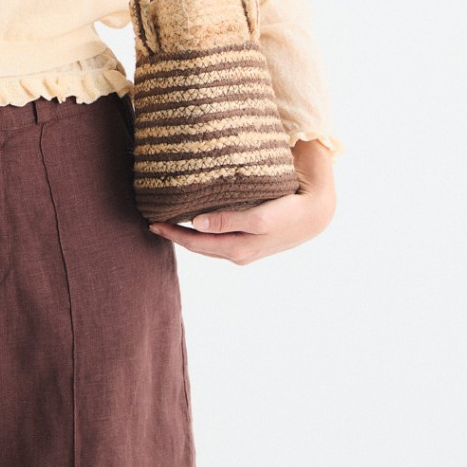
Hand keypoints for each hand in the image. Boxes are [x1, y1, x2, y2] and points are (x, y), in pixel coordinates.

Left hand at [147, 139, 336, 264]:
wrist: (315, 215)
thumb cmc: (288, 213)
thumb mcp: (259, 218)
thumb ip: (228, 220)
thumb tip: (196, 223)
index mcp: (236, 249)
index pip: (195, 243)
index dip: (172, 234)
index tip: (151, 223)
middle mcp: (237, 253)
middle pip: (198, 246)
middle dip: (175, 235)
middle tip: (152, 221)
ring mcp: (243, 248)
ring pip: (207, 244)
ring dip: (188, 235)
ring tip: (169, 221)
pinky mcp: (250, 239)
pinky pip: (218, 238)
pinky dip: (203, 231)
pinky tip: (196, 222)